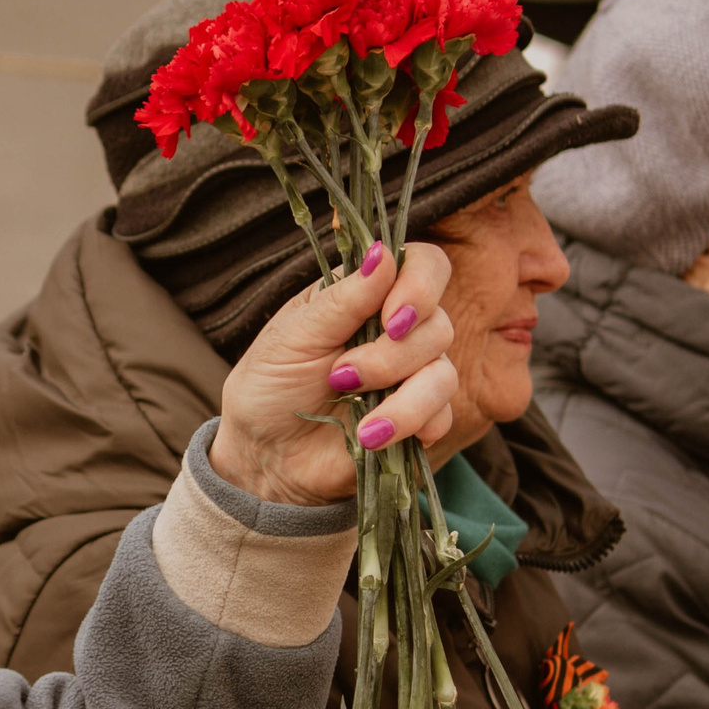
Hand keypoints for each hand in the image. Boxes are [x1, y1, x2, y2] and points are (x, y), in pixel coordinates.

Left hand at [210, 241, 456, 505]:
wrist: (264, 456)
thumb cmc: (270, 386)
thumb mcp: (294, 337)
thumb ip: (343, 299)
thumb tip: (383, 252)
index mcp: (367, 294)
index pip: (424, 265)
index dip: (420, 286)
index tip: (390, 318)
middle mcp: (397, 329)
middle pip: (438, 324)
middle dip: (391, 357)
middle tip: (340, 377)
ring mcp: (412, 375)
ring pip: (444, 374)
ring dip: (404, 400)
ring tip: (360, 424)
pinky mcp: (417, 419)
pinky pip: (442, 417)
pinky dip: (412, 427)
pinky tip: (374, 438)